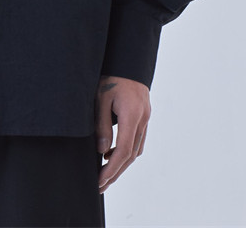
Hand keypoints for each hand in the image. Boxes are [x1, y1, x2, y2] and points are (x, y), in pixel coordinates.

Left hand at [94, 75, 150, 193]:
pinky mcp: (144, 115)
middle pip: (131, 155)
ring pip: (136, 149)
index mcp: (131, 115)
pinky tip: (112, 154)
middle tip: (101, 186)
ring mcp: (145, 118)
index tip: (100, 181)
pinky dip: (126, 151)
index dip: (111, 169)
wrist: (128, 58)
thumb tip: (102, 151)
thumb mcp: (101, 98)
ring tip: (105, 174)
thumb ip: (102, 124)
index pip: (124, 150)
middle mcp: (142, 119)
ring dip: (122, 164)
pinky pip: (137, 140)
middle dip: (115, 172)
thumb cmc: (111, 75)